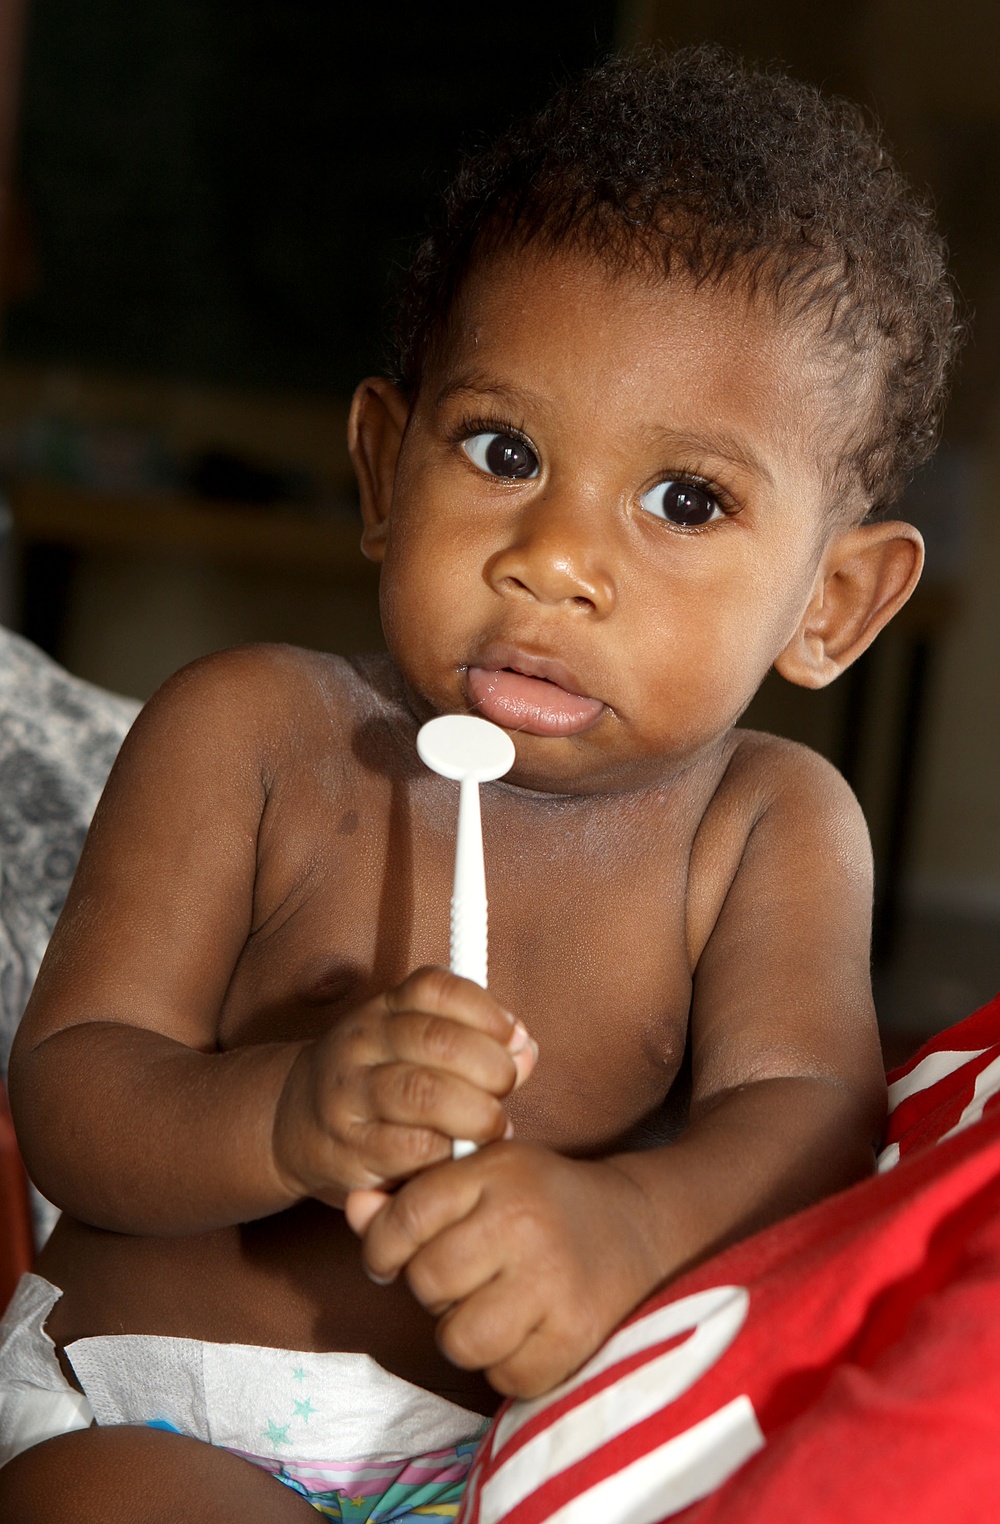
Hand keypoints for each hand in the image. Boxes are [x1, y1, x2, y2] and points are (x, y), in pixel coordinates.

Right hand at [271, 967, 535, 1207]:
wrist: (293, 1122)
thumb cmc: (380, 1080)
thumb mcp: (418, 1046)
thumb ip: (478, 1044)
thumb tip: (526, 1050)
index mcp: (386, 1007)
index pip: (436, 987)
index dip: (486, 1010)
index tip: (514, 1037)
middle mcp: (363, 1041)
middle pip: (437, 1040)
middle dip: (490, 1067)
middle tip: (506, 1089)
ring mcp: (351, 1093)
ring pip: (423, 1094)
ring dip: (474, 1114)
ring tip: (492, 1127)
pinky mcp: (348, 1146)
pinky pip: (410, 1148)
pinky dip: (446, 1152)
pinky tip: (457, 1154)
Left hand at [346, 1142, 663, 1397]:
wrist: (643, 1227)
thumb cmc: (544, 1202)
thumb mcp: (484, 1177)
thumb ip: (413, 1195)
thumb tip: (355, 1209)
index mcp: (497, 1172)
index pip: (405, 1217)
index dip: (381, 1247)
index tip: (389, 1260)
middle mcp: (523, 1221)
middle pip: (426, 1282)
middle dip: (434, 1290)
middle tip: (466, 1280)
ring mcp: (552, 1280)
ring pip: (458, 1339)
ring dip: (466, 1334)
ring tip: (495, 1309)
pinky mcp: (576, 1335)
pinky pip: (505, 1376)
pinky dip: (509, 1366)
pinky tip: (530, 1332)